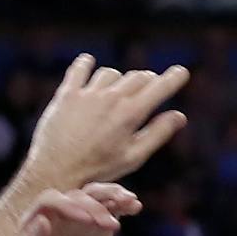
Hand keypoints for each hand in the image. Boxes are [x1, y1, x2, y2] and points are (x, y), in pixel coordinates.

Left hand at [15, 184, 141, 235]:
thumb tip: (43, 220)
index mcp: (33, 223)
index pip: (52, 201)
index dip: (70, 206)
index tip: (88, 221)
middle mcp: (56, 219)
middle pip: (77, 197)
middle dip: (95, 205)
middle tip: (110, 226)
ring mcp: (78, 224)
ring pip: (96, 198)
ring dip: (112, 195)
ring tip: (130, 201)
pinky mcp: (97, 233)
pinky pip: (111, 212)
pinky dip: (123, 206)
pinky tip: (135, 206)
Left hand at [22, 56, 189, 187]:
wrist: (55, 171)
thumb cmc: (97, 169)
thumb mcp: (133, 157)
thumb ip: (158, 134)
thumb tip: (179, 116)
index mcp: (131, 113)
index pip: (160, 87)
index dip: (174, 78)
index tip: (182, 72)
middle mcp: (111, 98)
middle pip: (138, 76)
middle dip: (147, 81)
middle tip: (148, 88)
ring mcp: (87, 94)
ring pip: (111, 73)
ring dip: (118, 79)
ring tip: (116, 91)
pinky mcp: (66, 95)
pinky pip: (79, 70)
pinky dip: (86, 64)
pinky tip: (88, 63)